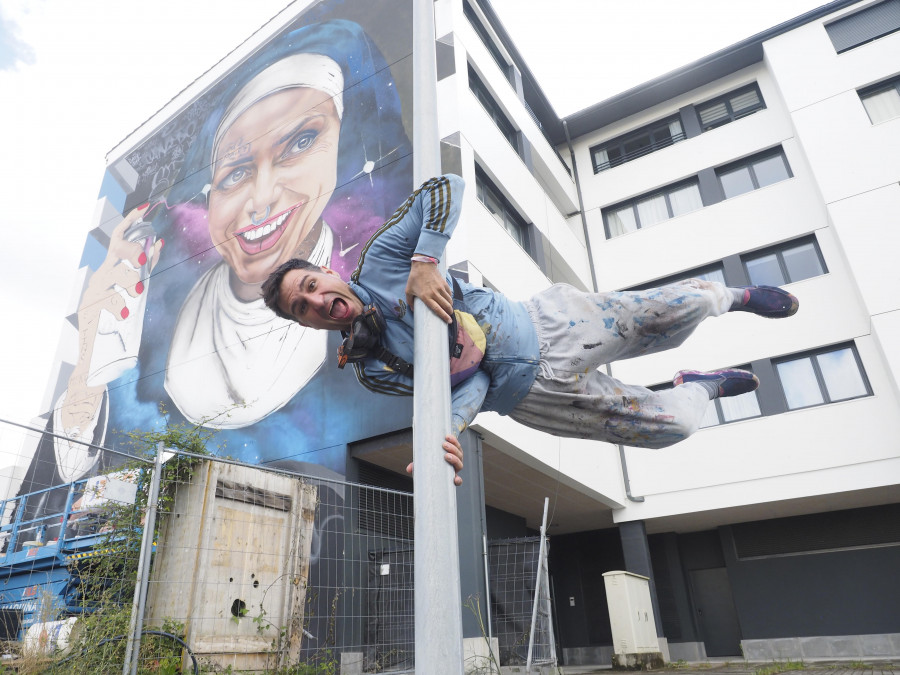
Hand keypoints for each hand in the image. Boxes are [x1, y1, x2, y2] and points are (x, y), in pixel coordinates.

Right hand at [64, 206, 162, 430]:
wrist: (99, 359)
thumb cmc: (119, 323)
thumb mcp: (135, 291)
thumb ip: (144, 269)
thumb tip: (158, 243)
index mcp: (112, 271)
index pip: (120, 240)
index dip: (132, 223)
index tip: (148, 208)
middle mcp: (100, 279)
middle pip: (113, 254)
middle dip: (130, 252)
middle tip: (146, 257)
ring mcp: (91, 295)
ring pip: (109, 277)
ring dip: (126, 280)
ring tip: (139, 290)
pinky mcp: (86, 312)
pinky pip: (101, 302)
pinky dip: (116, 305)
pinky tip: (126, 311)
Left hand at [405, 260, 452, 323]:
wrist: (423, 265)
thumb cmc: (414, 278)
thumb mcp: (408, 290)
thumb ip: (410, 301)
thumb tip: (413, 309)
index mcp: (425, 296)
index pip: (437, 309)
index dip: (443, 316)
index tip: (448, 321)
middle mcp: (434, 293)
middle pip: (445, 306)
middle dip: (449, 312)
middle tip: (449, 317)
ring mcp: (440, 288)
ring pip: (449, 300)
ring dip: (450, 306)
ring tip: (449, 309)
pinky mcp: (444, 284)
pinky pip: (449, 293)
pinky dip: (450, 298)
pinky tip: (448, 300)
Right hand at [406, 434, 463, 485]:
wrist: (437, 451)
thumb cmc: (431, 462)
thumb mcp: (424, 466)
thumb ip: (418, 468)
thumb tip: (409, 469)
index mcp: (450, 474)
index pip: (457, 480)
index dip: (458, 480)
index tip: (456, 479)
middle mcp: (455, 467)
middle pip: (459, 464)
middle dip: (454, 459)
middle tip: (446, 456)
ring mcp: (458, 457)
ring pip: (459, 454)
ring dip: (453, 449)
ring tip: (444, 444)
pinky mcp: (457, 449)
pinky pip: (457, 444)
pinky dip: (454, 441)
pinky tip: (448, 437)